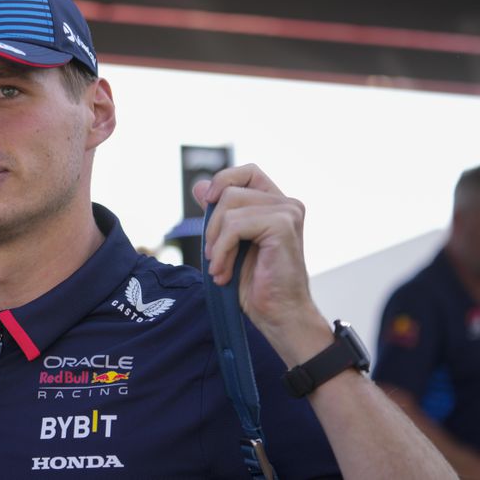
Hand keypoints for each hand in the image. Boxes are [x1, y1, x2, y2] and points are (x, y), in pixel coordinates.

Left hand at [192, 163, 329, 363]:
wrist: (279, 315)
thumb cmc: (256, 285)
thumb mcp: (229, 243)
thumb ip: (218, 214)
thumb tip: (199, 186)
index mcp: (276, 205)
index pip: (248, 172)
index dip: (223, 179)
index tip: (207, 201)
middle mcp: (287, 204)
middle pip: (229, 191)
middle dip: (212, 226)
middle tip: (214, 257)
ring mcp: (288, 212)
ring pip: (229, 207)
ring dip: (216, 242)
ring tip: (221, 269)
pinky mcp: (283, 225)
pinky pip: (235, 225)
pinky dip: (222, 250)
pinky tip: (224, 273)